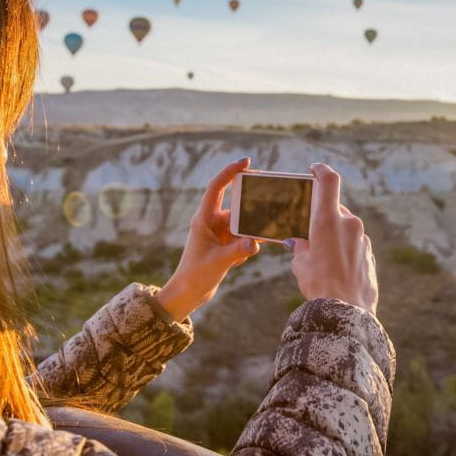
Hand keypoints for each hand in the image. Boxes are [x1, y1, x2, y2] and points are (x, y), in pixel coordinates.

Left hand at [156, 157, 259, 320]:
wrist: (188, 293)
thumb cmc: (195, 275)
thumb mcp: (217, 262)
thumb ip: (237, 251)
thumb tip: (256, 242)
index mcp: (204, 218)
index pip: (217, 187)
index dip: (230, 172)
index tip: (247, 162)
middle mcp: (212, 222)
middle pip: (236, 204)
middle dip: (250, 206)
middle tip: (266, 203)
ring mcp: (220, 233)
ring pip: (243, 223)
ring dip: (250, 232)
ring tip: (251, 243)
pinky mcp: (226, 244)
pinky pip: (244, 237)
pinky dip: (247, 246)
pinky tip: (239, 261)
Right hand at [286, 163, 378, 314]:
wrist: (346, 312)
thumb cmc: (319, 285)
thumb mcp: (300, 264)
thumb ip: (300, 247)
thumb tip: (298, 243)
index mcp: (328, 220)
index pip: (328, 181)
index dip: (321, 170)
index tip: (314, 168)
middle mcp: (349, 224)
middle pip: (335, 210)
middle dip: (322, 218)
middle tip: (310, 232)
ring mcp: (362, 239)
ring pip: (346, 229)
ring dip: (334, 236)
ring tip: (321, 257)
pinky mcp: (369, 255)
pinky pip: (354, 245)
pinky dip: (344, 250)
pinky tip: (335, 269)